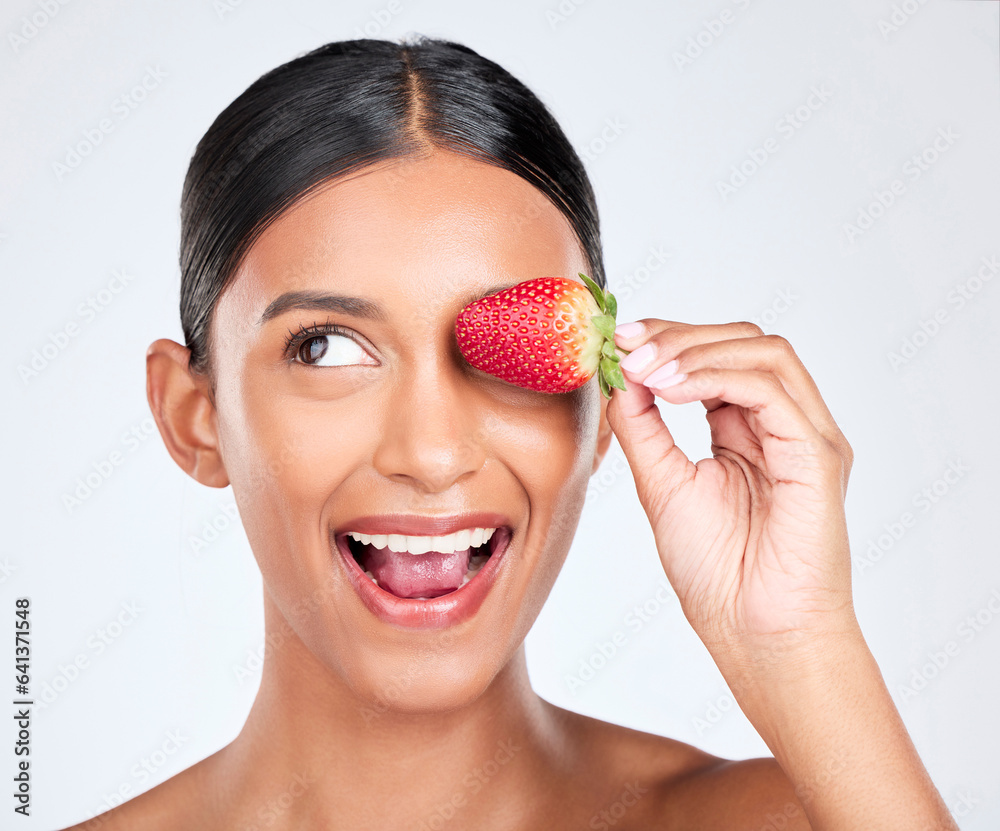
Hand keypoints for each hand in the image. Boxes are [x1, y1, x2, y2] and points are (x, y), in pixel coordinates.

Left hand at [606, 320, 856, 657]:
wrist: (754, 635)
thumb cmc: (717, 573)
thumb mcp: (663, 484)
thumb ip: (644, 429)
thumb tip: (621, 377)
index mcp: (750, 431)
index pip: (719, 358)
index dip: (670, 339)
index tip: (619, 339)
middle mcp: (785, 425)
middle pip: (744, 342)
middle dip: (679, 335)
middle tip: (628, 344)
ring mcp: (807, 437)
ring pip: (765, 353)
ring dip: (696, 350)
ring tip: (645, 367)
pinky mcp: (818, 456)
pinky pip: (770, 391)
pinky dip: (715, 377)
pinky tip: (669, 389)